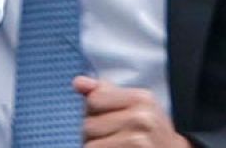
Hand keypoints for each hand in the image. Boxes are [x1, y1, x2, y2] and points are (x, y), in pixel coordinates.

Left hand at [75, 77, 189, 146]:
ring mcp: (139, 141)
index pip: (92, 101)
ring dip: (97, 147)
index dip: (95, 114)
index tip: (115, 122)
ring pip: (90, 144)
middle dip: (95, 136)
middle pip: (88, 125)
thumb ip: (103, 92)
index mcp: (142, 99)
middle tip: (117, 141)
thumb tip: (78, 82)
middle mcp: (143, 118)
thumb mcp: (132, 107)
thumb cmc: (147, 134)